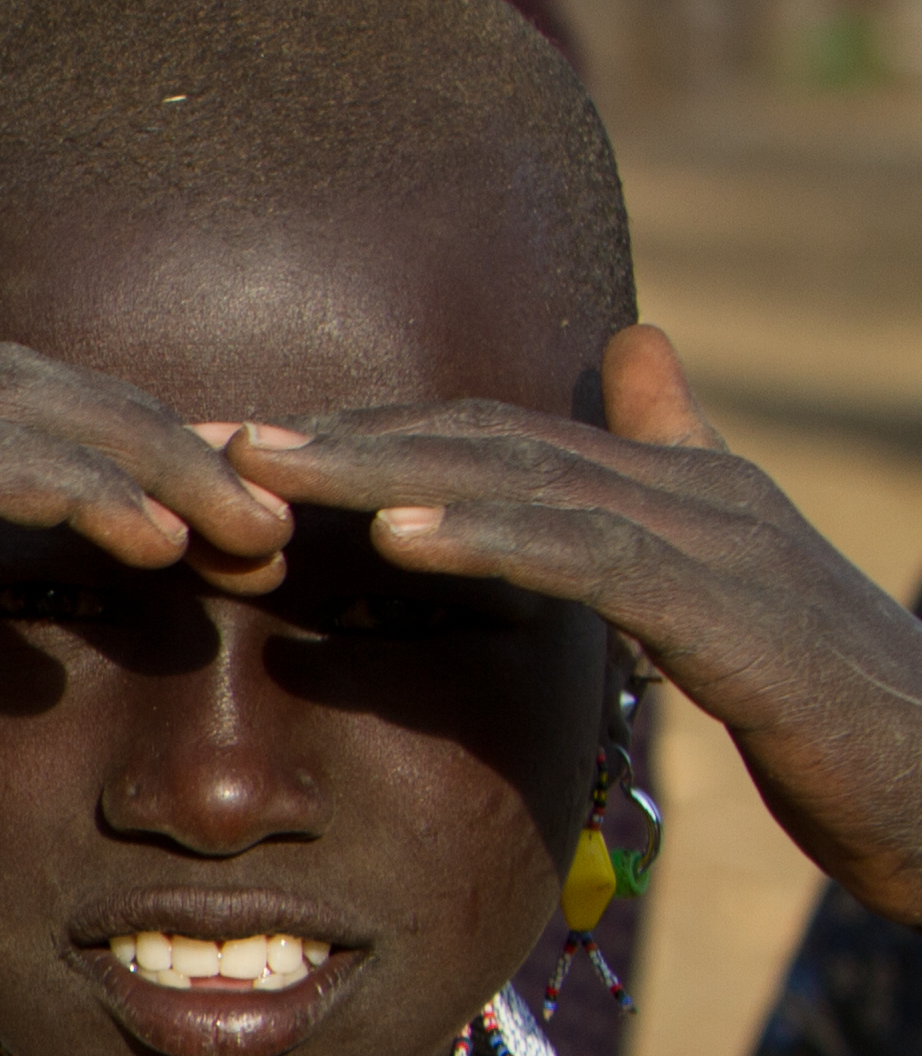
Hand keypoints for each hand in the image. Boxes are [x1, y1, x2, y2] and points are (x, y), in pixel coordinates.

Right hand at [0, 344, 290, 969]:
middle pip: (29, 378)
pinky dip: (88, 493)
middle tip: (272, 512)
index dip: (128, 446)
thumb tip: (38, 653)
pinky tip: (160, 550)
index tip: (227, 515)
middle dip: (163, 437)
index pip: (5, 406)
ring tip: (250, 533)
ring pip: (23, 402)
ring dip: (155, 460)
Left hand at [242, 327, 921, 921]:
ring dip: (387, 469)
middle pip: (489, 441)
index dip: (373, 433)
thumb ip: (676, 475)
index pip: (497, 439)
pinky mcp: (731, 612)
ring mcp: (716, 542)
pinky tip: (400, 534)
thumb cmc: (839, 701)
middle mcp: (692, 492)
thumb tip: (637, 354)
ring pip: (525, 481)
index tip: (249, 443)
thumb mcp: (732, 591)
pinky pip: (592, 556)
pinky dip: (493, 535)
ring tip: (273, 466)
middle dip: (347, 436)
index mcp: (680, 490)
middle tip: (217, 434)